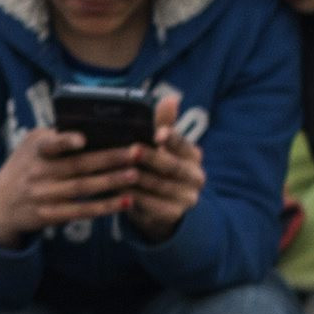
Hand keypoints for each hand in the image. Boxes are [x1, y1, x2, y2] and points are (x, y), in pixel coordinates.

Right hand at [0, 124, 144, 246]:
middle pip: (77, 165)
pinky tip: (124, 201)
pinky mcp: (50, 215)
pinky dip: (104, 206)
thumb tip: (93, 125)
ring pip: (83, 188)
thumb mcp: (30, 146)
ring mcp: (43, 195)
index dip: (65, 141)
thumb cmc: (24, 166)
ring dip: (111, 182)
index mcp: (35, 149)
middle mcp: (38, 172)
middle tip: (135, 153)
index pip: (50, 144)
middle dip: (108, 159)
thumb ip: (55, 136)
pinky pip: (81, 211)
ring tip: (135, 175)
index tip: (83, 139)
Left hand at [122, 91, 203, 240]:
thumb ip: (164, 123)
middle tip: (132, 150)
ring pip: (160, 186)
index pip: (183, 144)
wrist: (163, 207)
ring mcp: (187, 198)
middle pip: (172, 166)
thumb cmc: (158, 168)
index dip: (171, 138)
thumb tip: (172, 98)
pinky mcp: (174, 215)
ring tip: (118, 169)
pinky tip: (119, 190)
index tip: (157, 133)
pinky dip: (135, 197)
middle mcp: (196, 177)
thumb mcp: (161, 146)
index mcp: (193, 156)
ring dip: (138, 178)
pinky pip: (152, 205)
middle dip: (151, 158)